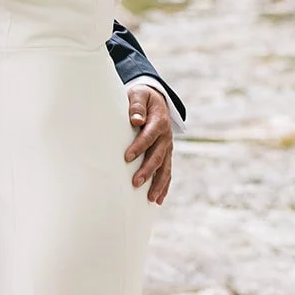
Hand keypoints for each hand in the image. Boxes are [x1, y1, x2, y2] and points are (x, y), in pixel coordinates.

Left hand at [124, 84, 173, 204]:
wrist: (156, 99)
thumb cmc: (142, 98)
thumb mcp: (139, 94)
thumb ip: (136, 105)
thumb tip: (135, 119)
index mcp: (159, 121)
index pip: (149, 136)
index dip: (139, 146)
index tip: (127, 157)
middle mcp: (166, 136)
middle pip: (157, 155)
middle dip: (147, 170)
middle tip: (135, 183)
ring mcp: (167, 146)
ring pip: (165, 167)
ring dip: (158, 183)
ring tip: (150, 197)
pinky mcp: (166, 154)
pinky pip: (167, 171)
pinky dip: (164, 186)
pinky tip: (157, 200)